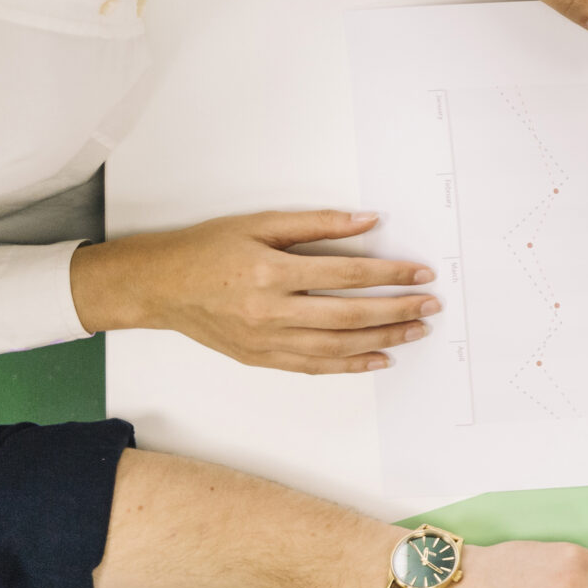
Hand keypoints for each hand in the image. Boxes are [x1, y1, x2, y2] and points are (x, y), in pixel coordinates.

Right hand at [69, 211, 436, 373]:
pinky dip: (350, 365)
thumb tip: (367, 221)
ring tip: (415, 331)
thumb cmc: (205, 250)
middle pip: (349, 315)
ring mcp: (264, 341)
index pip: (347, 276)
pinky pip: (314, 366)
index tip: (421, 273)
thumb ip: (317, 224)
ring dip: (382, 340)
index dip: (390, 274)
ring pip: (336, 347)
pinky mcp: (260, 359)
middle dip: (397, 311)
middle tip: (430, 306)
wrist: (157, 287)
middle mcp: (269, 312)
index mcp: (270, 272)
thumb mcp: (259, 223)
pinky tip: (378, 358)